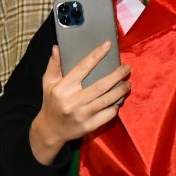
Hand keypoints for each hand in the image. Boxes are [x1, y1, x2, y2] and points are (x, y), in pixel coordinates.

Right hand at [30, 44, 129, 159]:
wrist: (50, 130)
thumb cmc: (51, 102)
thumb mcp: (48, 83)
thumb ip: (54, 65)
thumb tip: (57, 47)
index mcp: (62, 88)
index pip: (82, 68)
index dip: (96, 55)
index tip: (107, 45)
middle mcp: (72, 102)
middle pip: (100, 86)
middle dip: (116, 75)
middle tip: (127, 67)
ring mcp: (81, 115)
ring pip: (106, 100)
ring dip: (120, 91)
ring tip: (128, 83)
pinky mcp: (88, 126)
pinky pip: (107, 115)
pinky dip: (115, 107)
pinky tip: (119, 101)